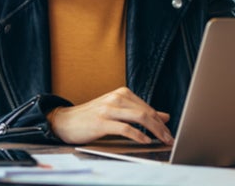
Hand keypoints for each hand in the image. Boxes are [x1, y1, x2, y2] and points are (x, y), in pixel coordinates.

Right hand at [47, 87, 173, 144]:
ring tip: (162, 140)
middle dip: (161, 127)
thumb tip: (164, 116)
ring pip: (139, 118)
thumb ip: (139, 112)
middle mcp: (117, 98)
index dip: (161, 121)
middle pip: (146, 112)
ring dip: (154, 130)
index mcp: (122, 93)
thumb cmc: (92, 117)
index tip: (169, 132)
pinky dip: (138, 135)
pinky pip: (125, 128)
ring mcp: (109, 109)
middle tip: (170, 138)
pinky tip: (145, 141)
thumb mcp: (118, 111)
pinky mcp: (101, 122)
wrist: (64, 121)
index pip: (148, 108)